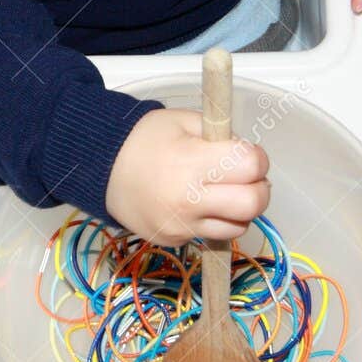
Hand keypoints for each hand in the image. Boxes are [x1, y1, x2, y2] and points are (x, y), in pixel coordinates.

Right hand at [106, 107, 270, 244]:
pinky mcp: (175, 240)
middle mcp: (188, 199)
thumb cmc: (143, 140)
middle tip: (248, 179)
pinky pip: (213, 234)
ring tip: (225, 192)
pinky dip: (216, 220)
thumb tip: (248, 155)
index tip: (247, 154)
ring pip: (239, 226)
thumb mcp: (182, 121)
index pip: (251, 166)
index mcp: (192, 162)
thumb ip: (220, 134)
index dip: (257, 158)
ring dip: (241, 210)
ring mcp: (182, 225)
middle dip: (259, 189)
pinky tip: (200, 204)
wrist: (101, 170)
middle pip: (253, 204)